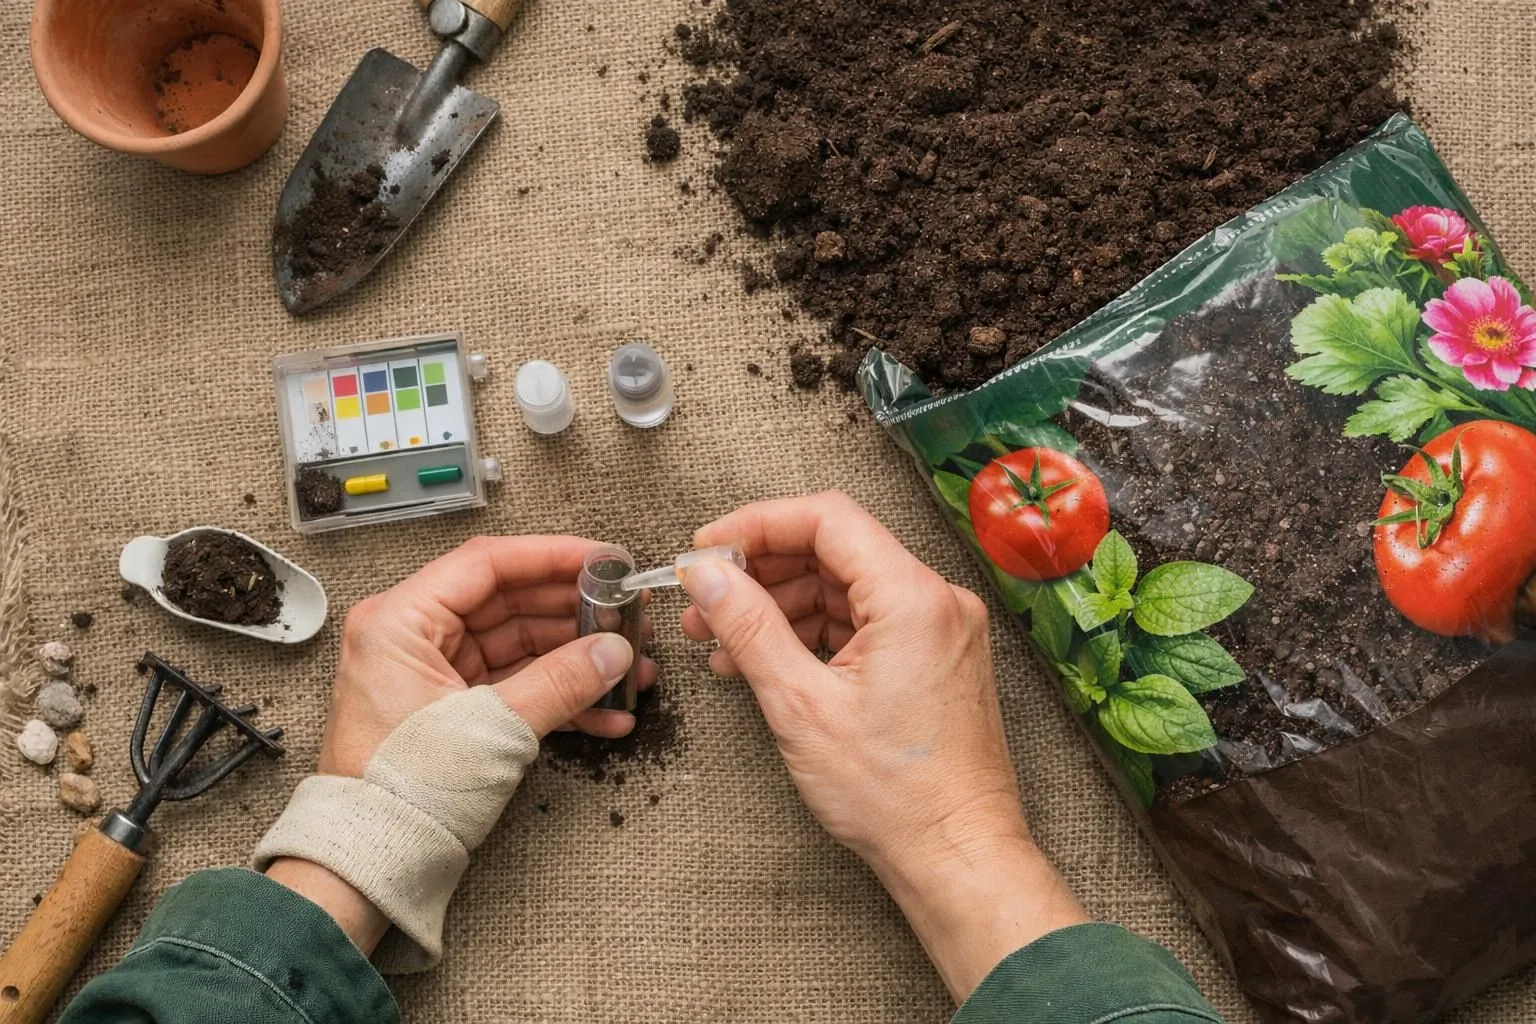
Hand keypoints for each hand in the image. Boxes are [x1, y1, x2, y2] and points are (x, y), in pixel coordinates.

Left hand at [273, 535, 656, 955]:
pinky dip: (560, 698)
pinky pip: (515, 687)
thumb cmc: (401, 792)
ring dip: (577, 661)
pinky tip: (607, 713)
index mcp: (400, 621)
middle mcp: (413, 639)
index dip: (553, 558)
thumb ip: (560, 682)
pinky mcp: (453, 711)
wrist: (371, 863)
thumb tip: (614, 652)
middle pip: (509, 603)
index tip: (604, 562)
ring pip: (520, 647)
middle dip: (575, 615)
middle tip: (627, 615)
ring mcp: (434, 675)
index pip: (487, 565)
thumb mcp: (492, 729)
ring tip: (631, 670)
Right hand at [680, 493, 1085, 999]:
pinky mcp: (934, 658)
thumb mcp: (801, 706)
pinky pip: (864, 623)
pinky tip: (765, 661)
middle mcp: (936, 601)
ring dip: (780, 606)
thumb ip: (749, 628)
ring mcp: (939, 630)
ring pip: (845, 588)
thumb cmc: (895, 796)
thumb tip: (705, 576)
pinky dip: (812, 634)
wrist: (958, 857)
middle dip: (761, 571)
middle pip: (834, 550)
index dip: (756, 525)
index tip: (705, 550)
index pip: (827, 519)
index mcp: (913, 598)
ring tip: (721, 641)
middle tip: (703, 602)